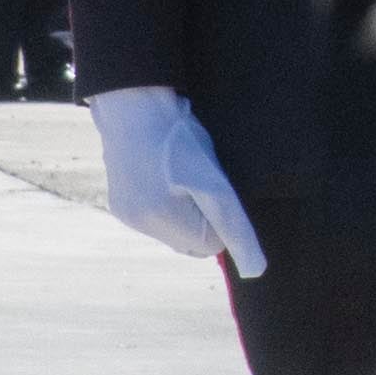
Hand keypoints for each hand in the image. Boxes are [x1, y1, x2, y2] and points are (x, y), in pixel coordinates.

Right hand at [87, 84, 262, 273]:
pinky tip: (163, 178)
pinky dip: (164, 207)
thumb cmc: (178, 138)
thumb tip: (256, 268)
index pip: (212, 247)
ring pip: (173, 233)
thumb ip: (232, 224)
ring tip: (179, 176)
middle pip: (191, 244)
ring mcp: (127, 216)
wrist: (134, 106)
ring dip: (183, 214)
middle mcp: (141, 225)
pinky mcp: (119, 206)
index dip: (220, 219)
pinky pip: (154, 221)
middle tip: (197, 181)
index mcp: (164, 220)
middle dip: (201, 221)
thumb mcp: (214, 180)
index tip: (211, 188)